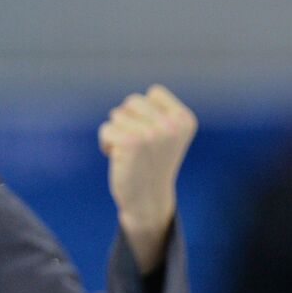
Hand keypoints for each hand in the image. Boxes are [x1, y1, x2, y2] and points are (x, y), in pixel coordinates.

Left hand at [98, 84, 195, 233]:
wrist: (147, 200)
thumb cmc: (152, 164)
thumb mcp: (166, 134)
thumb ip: (156, 111)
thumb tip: (129, 104)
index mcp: (184, 119)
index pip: (154, 92)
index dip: (145, 112)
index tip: (152, 136)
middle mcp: (171, 125)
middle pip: (133, 101)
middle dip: (128, 121)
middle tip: (137, 147)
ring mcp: (152, 133)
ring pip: (117, 115)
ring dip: (117, 133)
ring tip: (129, 154)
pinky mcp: (130, 142)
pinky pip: (107, 129)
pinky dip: (107, 143)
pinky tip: (118, 158)